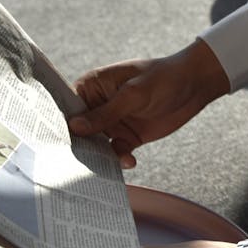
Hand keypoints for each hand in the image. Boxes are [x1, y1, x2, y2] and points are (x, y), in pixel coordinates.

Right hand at [69, 40, 229, 167]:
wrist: (195, 85)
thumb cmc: (163, 77)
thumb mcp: (134, 94)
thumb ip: (106, 112)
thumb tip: (75, 127)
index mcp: (92, 86)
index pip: (68, 108)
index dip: (60, 125)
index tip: (52, 144)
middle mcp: (98, 106)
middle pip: (79, 131)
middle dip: (78, 146)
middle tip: (73, 165)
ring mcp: (113, 122)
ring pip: (96, 145)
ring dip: (98, 157)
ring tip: (101, 169)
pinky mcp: (128, 136)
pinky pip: (116, 153)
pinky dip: (119, 160)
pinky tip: (129, 162)